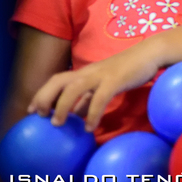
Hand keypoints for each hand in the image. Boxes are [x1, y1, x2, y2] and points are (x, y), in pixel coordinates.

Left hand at [28, 45, 159, 131]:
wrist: (150, 54)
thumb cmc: (128, 69)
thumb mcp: (104, 84)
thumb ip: (89, 98)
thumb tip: (77, 115)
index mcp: (85, 72)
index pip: (56, 79)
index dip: (41, 94)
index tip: (31, 111)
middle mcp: (88, 72)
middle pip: (59, 80)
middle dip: (45, 97)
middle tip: (39, 116)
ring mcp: (101, 75)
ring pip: (74, 88)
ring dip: (62, 106)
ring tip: (58, 124)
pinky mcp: (115, 79)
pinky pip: (100, 98)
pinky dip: (93, 114)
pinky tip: (90, 128)